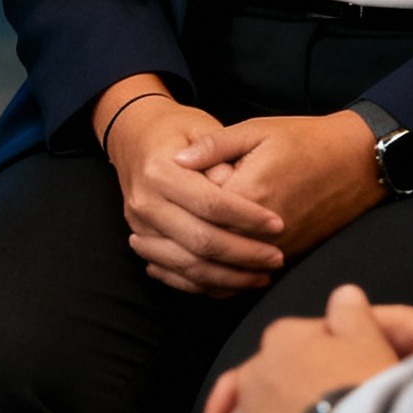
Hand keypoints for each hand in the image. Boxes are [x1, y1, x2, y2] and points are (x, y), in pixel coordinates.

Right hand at [102, 90, 287, 295]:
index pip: (209, 203)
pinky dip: (208, 285)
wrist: (135, 135)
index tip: (278, 224)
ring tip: (262, 274)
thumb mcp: (202, 127)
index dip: (247, 217)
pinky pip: (176, 275)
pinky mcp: (143, 239)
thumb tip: (236, 186)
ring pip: (189, 266)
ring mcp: (140, 224)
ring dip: (230, 278)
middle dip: (243, 254)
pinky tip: (235, 282)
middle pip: (200, 241)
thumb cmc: (177, 129)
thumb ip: (221, 156)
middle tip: (277, 257)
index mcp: (158, 169)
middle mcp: (145, 201)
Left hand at [176, 112, 383, 257]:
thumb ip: (214, 146)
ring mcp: (283, 246)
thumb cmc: (304, 140)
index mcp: (254, 192)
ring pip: (230, 269)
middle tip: (144, 237)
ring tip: (158, 256)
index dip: (178, 206)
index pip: (202, 212)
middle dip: (179, 242)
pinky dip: (222, 276)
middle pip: (211, 246)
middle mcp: (268, 229)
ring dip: (194, 266)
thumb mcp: (256, 129)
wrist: (356, 162)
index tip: (157, 198)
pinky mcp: (293, 254)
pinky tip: (197, 266)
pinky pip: (250, 274)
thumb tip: (176, 160)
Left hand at [201, 283, 398, 412]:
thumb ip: (350, 311)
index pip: (290, 344)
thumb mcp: (368, 337)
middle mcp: (253, 372)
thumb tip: (343, 295)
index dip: (313, 363)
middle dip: (282, 396)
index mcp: (282, 338)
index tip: (336, 382)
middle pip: (264, 380)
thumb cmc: (364, 386)